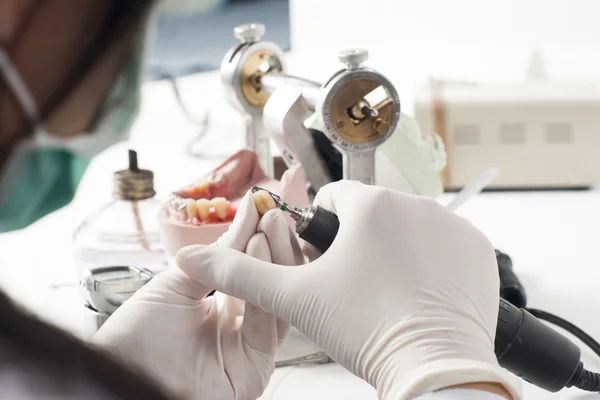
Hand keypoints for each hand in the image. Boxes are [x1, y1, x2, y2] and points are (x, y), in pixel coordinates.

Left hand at [93, 192, 302, 399]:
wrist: (115, 371)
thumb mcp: (178, 282)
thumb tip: (246, 218)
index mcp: (224, 310)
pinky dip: (265, 289)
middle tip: (272, 212)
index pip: (252, 272)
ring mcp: (248, 351)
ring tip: (266, 226)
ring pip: (276, 303)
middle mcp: (240, 330)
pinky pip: (267, 327)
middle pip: (271, 286)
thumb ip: (217, 255)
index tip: (260, 208)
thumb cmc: (135, 336)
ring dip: (274, 260)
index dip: (258, 240)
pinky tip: (257, 252)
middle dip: (274, 246)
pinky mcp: (253, 371)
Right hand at [177, 181, 521, 398]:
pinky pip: (445, 244)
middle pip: (372, 214)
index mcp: (370, 205)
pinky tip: (418, 292)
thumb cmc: (367, 328)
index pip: (334, 198)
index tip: (324, 256)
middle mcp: (416, 204)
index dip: (321, 227)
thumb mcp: (294, 298)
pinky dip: (431, 262)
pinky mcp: (477, 249)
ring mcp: (452, 225)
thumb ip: (240, 273)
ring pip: (408, 228)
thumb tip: (191, 258)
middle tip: (354, 283)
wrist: (431, 367)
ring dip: (395, 249)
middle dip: (359, 240)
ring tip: (386, 291)